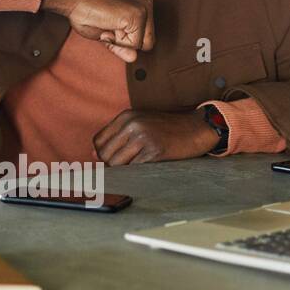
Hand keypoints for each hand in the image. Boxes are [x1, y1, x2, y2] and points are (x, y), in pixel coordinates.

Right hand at [43, 0, 153, 62]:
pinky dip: (118, 42)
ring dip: (121, 41)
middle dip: (126, 41)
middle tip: (107, 24)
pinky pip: (134, 44)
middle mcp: (147, 1)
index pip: (146, 35)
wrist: (73, 0)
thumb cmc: (86, 14)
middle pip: (149, 41)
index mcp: (142, 1)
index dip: (124, 38)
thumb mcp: (109, 34)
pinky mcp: (138, 15)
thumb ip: (123, 46)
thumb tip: (134, 58)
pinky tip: (107, 25)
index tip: (109, 23)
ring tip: (107, 23)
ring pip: (143, 44)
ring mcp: (144, 7)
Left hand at [93, 110, 217, 164]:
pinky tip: (147, 168)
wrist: (197, 128)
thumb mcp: (140, 123)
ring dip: (125, 170)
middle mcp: (131, 125)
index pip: (98, 140)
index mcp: (125, 116)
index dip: (101, 154)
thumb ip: (117, 136)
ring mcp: (143, 138)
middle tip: (128, 165)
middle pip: (105, 154)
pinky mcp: (154, 151)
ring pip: (117, 163)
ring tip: (139, 165)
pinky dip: (137, 173)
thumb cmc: (166, 128)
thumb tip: (93, 155)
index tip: (111, 159)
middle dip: (112, 164)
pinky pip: (134, 169)